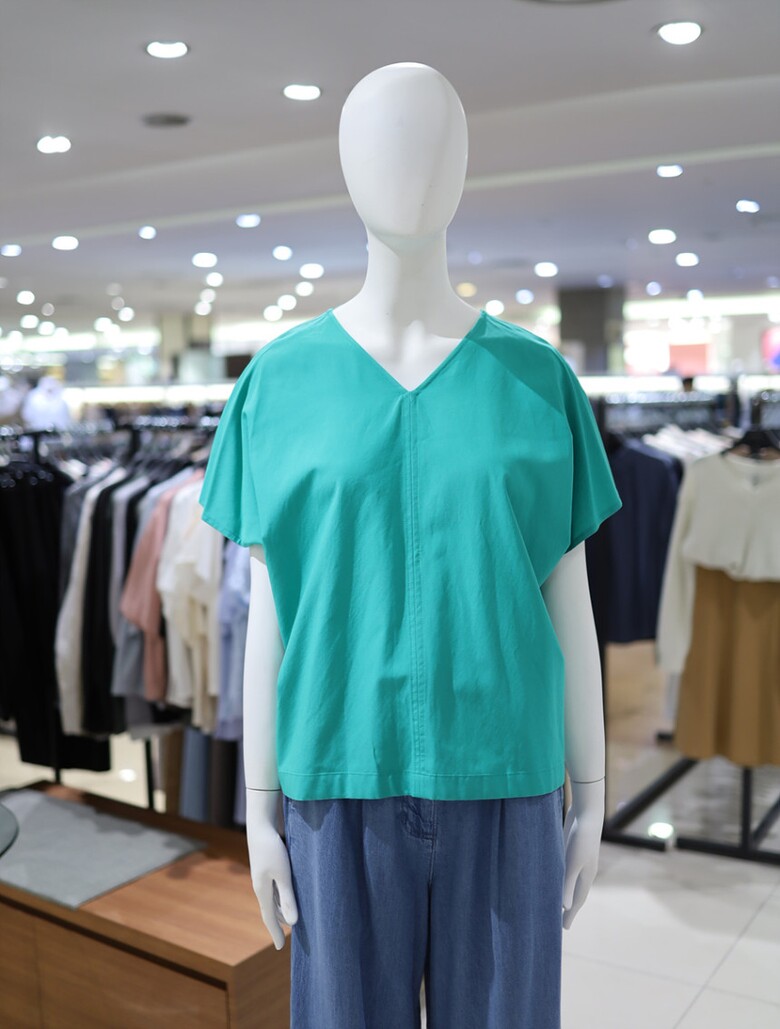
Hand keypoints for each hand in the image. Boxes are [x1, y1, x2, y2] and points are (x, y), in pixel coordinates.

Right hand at [245, 789, 298, 949]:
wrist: (260, 826)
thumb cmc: (272, 849)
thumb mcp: (283, 874)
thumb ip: (288, 897)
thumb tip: (293, 923)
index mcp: (262, 891)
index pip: (269, 917)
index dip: (275, 933)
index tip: (280, 948)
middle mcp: (261, 886)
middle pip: (271, 910)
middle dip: (279, 922)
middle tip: (288, 936)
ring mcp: (263, 876)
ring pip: (273, 899)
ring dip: (281, 910)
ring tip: (290, 920)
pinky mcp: (267, 867)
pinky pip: (274, 889)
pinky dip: (281, 897)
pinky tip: (288, 895)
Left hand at [562, 778, 603, 929]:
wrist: (586, 812)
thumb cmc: (581, 838)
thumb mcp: (572, 863)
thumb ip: (568, 884)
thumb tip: (564, 906)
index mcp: (586, 876)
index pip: (577, 900)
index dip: (570, 914)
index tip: (564, 928)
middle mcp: (584, 871)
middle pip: (575, 893)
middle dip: (569, 907)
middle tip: (561, 921)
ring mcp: (578, 860)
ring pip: (570, 882)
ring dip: (565, 892)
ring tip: (556, 902)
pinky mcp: (571, 849)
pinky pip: (565, 870)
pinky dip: (561, 878)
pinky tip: (553, 877)